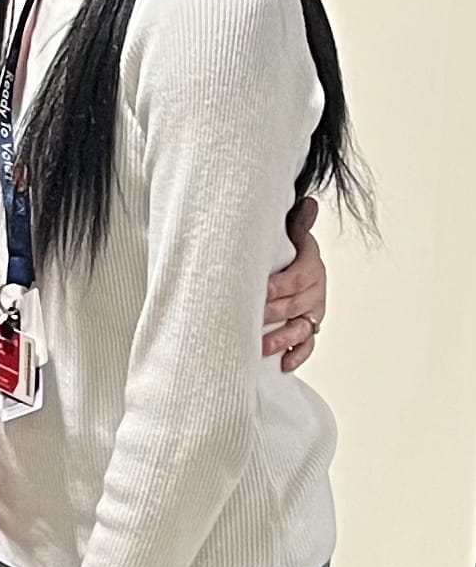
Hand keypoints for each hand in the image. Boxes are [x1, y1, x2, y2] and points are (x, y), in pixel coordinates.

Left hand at [263, 195, 324, 371]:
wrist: (302, 262)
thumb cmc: (290, 247)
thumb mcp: (295, 233)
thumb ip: (299, 222)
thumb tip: (309, 202)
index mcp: (311, 267)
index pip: (298, 278)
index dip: (279, 285)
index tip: (259, 290)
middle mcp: (315, 292)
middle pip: (295, 305)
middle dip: (273, 313)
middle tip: (250, 318)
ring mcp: (313, 312)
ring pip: (302, 328)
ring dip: (282, 339)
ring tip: (263, 347)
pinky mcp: (310, 327)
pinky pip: (308, 344)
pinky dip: (297, 355)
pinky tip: (283, 364)